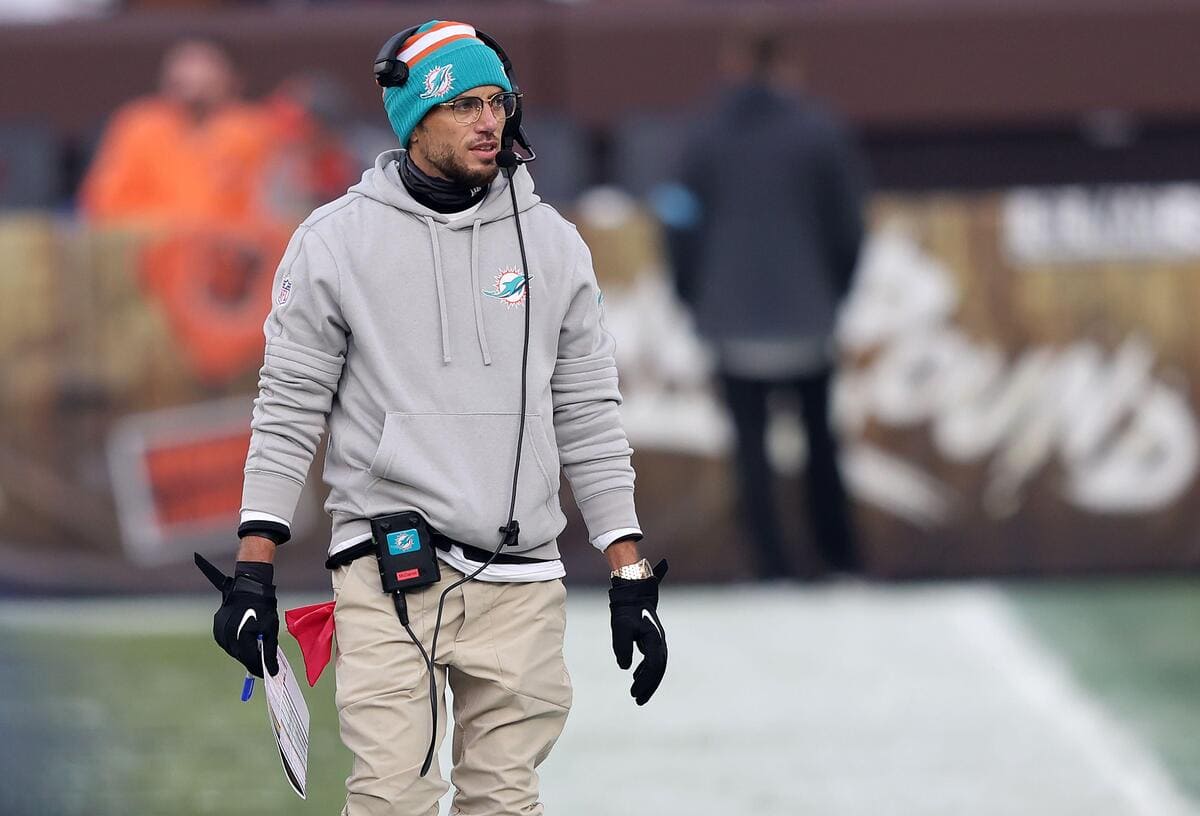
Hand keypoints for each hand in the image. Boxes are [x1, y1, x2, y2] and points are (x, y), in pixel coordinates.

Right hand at [194, 553, 279, 677]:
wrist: (248, 588)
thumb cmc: (263, 607)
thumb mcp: (271, 630)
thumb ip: (270, 652)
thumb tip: (273, 671)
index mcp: (242, 637)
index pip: (251, 661)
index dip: (260, 669)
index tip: (269, 673)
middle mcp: (228, 637)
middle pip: (241, 657)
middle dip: (253, 660)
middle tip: (263, 663)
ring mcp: (220, 633)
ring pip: (234, 651)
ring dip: (244, 653)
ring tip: (255, 650)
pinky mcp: (217, 629)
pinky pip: (228, 643)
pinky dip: (237, 645)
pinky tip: (245, 641)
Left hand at [608, 559, 668, 704]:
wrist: (633, 592)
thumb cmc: (626, 609)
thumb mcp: (620, 628)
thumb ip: (622, 648)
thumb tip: (625, 667)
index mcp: (654, 640)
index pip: (653, 666)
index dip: (645, 682)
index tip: (634, 693)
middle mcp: (659, 642)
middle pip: (658, 669)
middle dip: (649, 687)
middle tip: (637, 701)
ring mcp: (657, 640)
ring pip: (657, 666)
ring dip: (648, 681)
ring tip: (636, 695)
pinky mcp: (651, 639)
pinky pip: (652, 659)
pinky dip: (645, 670)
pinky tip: (635, 676)